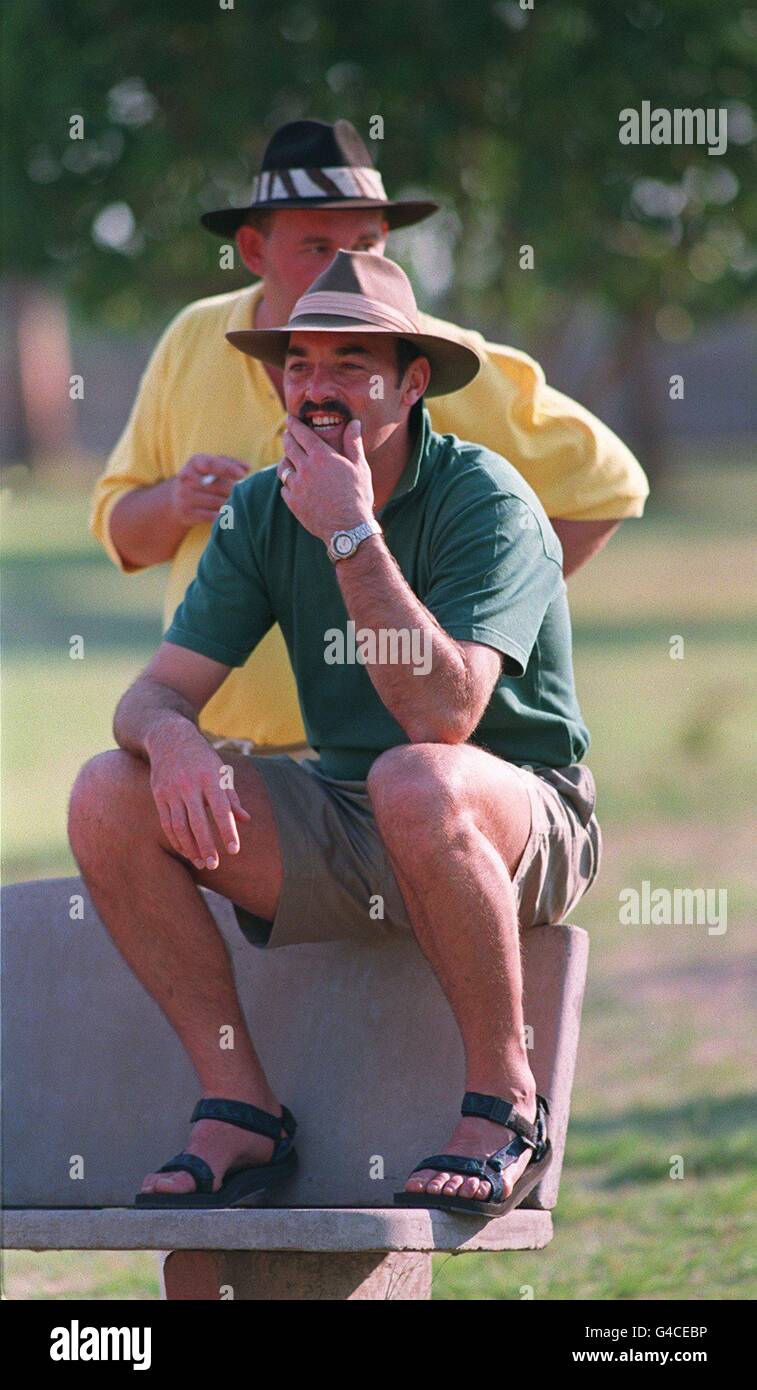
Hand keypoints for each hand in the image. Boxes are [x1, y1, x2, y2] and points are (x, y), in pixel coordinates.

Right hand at [147, 725, 250, 869]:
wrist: (169, 739)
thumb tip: (245, 820)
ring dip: (190, 847)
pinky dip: (176, 840)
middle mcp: (190, 785)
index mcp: (210, 778)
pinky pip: (167, 823)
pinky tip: (186, 850)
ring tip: (200, 862)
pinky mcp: (159, 795)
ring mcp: (172, 791)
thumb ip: (232, 798)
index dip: (227, 830)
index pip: (221, 809)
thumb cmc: (202, 758)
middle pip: (198, 822)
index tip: (234, 850)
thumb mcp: (221, 772)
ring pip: (179, 826)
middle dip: (206, 846)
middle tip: (214, 864)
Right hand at [170, 454, 247, 526]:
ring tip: (236, 505)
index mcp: (195, 462)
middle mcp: (187, 479)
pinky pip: (211, 516)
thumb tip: (246, 467)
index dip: (228, 469)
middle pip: (220, 486)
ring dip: (230, 505)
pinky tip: (228, 515)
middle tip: (243, 494)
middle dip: (234, 491)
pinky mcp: (186, 513)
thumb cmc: (203, 480)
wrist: (177, 501)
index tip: (242, 475)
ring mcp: (185, 497)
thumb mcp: (212, 466)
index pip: (212, 464)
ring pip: (218, 502)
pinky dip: (222, 516)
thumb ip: (229, 463)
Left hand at [277, 417, 374, 542]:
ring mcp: (296, 486)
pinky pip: (284, 488)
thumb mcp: (360, 467)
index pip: (301, 433)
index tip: (290, 419)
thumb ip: (353, 443)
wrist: (348, 528)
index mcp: (321, 456)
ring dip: (285, 460)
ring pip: (283, 467)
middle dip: (287, 437)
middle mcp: (305, 468)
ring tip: (289, 459)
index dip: (294, 424)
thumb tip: (354, 423)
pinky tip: (294, 484)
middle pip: (289, 446)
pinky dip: (288, 483)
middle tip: (288, 434)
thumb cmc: (357, 496)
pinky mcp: (293, 502)